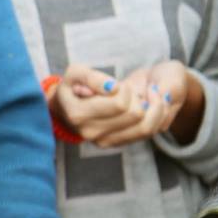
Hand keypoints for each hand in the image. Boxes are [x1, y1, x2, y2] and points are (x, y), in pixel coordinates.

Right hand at [49, 61, 188, 147]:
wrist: (65, 109)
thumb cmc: (72, 88)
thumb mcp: (75, 73)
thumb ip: (92, 77)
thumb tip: (113, 87)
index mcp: (79, 115)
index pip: (120, 104)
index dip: (125, 89)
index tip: (119, 84)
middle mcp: (91, 132)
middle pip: (135, 115)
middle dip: (138, 98)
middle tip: (132, 89)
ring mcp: (103, 142)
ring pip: (145, 128)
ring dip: (152, 108)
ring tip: (145, 96)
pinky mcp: (115, 144)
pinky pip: (146, 134)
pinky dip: (152, 118)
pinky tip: (146, 105)